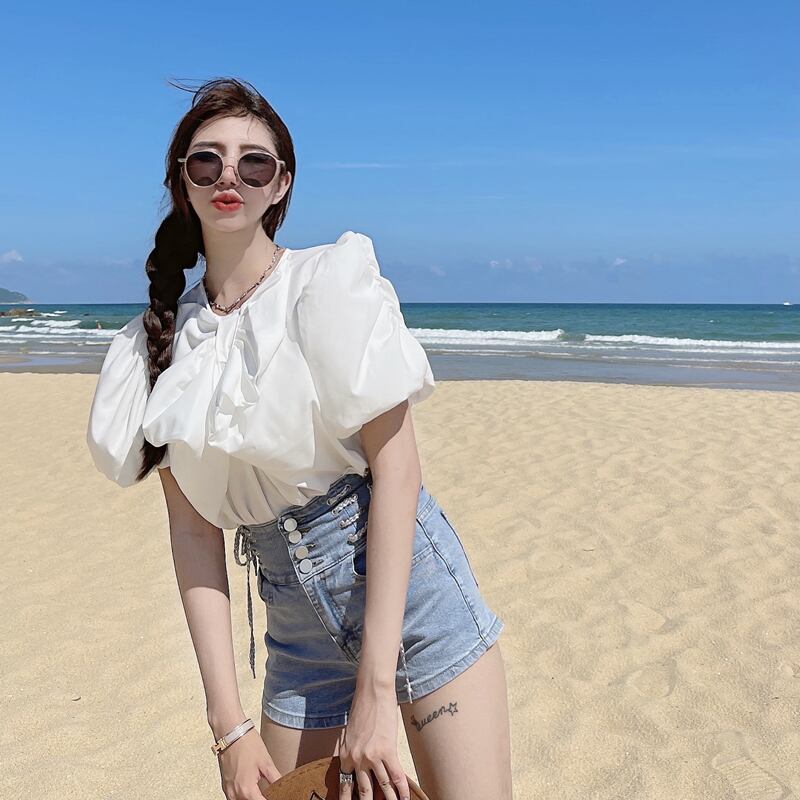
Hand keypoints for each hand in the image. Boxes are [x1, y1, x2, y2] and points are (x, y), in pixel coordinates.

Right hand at [216, 728, 281, 799]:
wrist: (230, 731)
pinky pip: (234, 798)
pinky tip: (251, 789)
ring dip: (251, 798)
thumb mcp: (266, 762)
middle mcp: (235, 794)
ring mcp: (228, 790)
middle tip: (270, 792)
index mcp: (247, 790)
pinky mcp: (225, 785)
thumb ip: (275, 779)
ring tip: (261, 791)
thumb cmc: (247, 743)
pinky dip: (243, 796)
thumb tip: (283, 788)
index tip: (278, 796)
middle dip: (261, 798)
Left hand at [338, 682, 409, 799]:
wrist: (372, 692)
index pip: (346, 783)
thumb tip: (355, 763)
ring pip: (382, 787)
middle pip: (364, 790)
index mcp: (345, 755)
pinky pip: (396, 776)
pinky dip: (401, 790)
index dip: (349, 797)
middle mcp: (357, 759)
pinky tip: (404, 799)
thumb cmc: (361, 707)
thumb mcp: (349, 732)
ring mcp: (373, 756)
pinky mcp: (387, 751)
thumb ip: (351, 750)